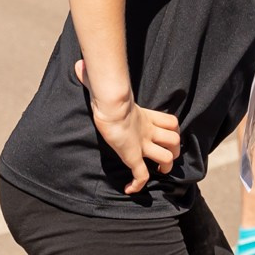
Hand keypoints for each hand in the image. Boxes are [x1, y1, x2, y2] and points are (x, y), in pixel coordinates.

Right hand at [76, 60, 178, 192]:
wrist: (112, 104)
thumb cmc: (110, 93)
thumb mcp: (105, 86)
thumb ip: (94, 78)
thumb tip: (78, 65)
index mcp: (146, 116)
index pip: (172, 123)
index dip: (174, 130)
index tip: (165, 136)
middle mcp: (149, 131)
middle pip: (175, 142)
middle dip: (174, 150)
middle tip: (165, 156)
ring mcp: (143, 145)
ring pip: (166, 159)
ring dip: (163, 166)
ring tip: (156, 170)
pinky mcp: (134, 156)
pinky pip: (141, 176)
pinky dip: (138, 184)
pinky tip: (130, 189)